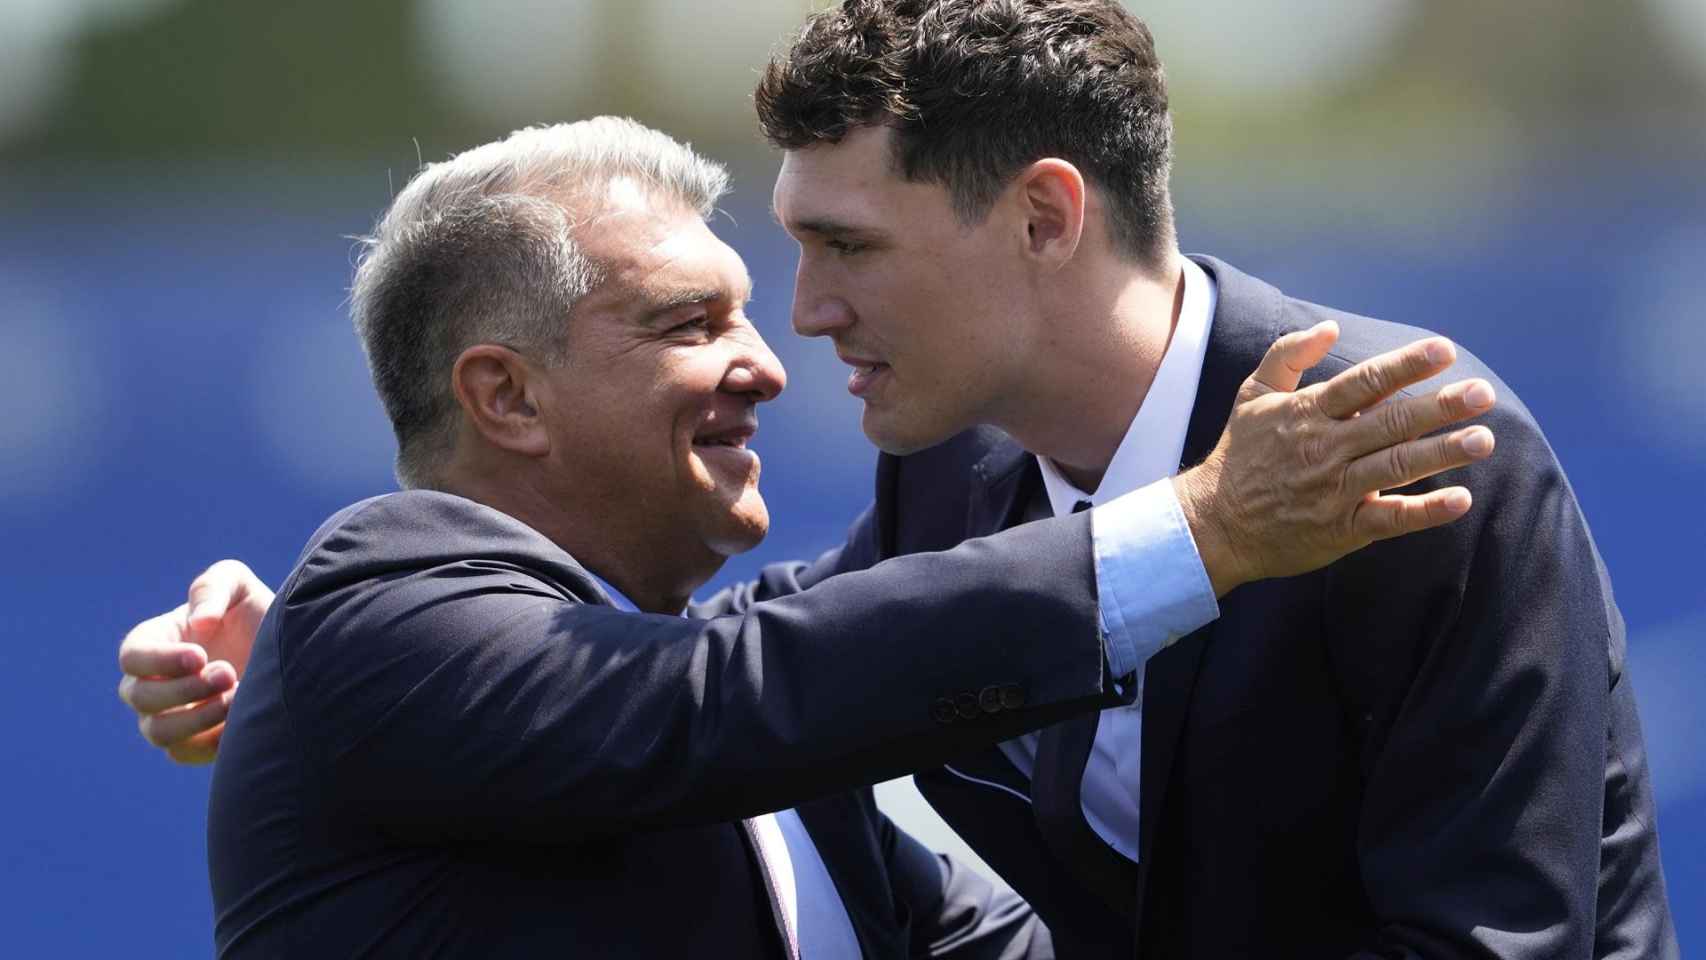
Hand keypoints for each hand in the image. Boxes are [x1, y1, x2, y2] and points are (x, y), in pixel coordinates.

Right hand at [116, 559, 274, 763]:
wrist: (287, 650)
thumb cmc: (251, 612)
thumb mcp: (236, 584)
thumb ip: (213, 588)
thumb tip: (200, 623)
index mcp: (152, 643)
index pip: (132, 657)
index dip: (160, 660)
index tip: (199, 656)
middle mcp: (151, 684)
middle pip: (141, 698)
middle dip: (184, 688)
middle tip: (228, 673)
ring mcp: (169, 717)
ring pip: (159, 733)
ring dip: (195, 719)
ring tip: (236, 697)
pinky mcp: (194, 743)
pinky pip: (186, 753)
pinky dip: (211, 742)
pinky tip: (242, 720)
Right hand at [1175, 322, 1495, 595]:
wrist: (1214, 523)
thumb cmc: (1241, 455)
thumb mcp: (1253, 395)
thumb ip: (1288, 354)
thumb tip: (1330, 327)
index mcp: (1307, 412)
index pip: (1364, 382)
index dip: (1405, 366)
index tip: (1444, 351)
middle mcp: (1325, 448)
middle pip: (1390, 422)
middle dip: (1439, 407)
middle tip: (1483, 393)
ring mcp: (1334, 490)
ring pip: (1396, 466)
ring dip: (1442, 453)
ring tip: (1483, 440)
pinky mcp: (1342, 529)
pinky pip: (1389, 518)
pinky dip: (1425, 511)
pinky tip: (1460, 500)